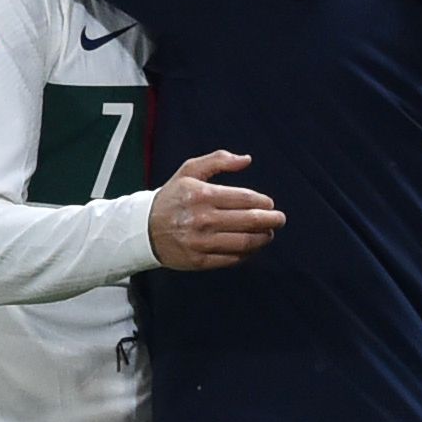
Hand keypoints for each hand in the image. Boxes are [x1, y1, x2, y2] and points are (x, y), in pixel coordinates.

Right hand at [147, 150, 284, 270]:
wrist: (142, 229)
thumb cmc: (171, 198)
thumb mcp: (189, 171)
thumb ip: (218, 160)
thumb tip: (246, 159)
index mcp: (202, 194)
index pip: (244, 199)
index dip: (263, 202)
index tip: (269, 204)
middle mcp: (202, 219)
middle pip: (249, 221)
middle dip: (271, 220)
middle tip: (280, 219)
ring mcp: (201, 242)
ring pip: (244, 242)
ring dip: (262, 238)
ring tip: (268, 233)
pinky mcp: (199, 261)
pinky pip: (231, 259)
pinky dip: (246, 253)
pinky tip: (252, 247)